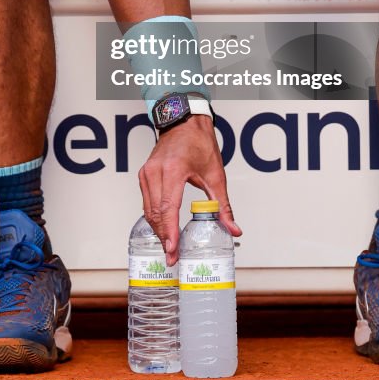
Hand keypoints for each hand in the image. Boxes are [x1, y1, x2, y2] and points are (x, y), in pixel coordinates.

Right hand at [138, 114, 241, 267]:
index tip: (172, 251)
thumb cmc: (199, 143)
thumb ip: (223, 205)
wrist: (184, 122)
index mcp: (174, 170)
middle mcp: (156, 172)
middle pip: (156, 213)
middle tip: (173, 257)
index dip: (170, 232)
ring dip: (158, 229)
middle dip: (164, 237)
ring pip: (148, 209)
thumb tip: (233, 229)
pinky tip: (163, 228)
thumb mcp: (216, 174)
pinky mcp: (144, 174)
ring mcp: (147, 172)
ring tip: (169, 246)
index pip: (168, 208)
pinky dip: (154, 217)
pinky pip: (146, 201)